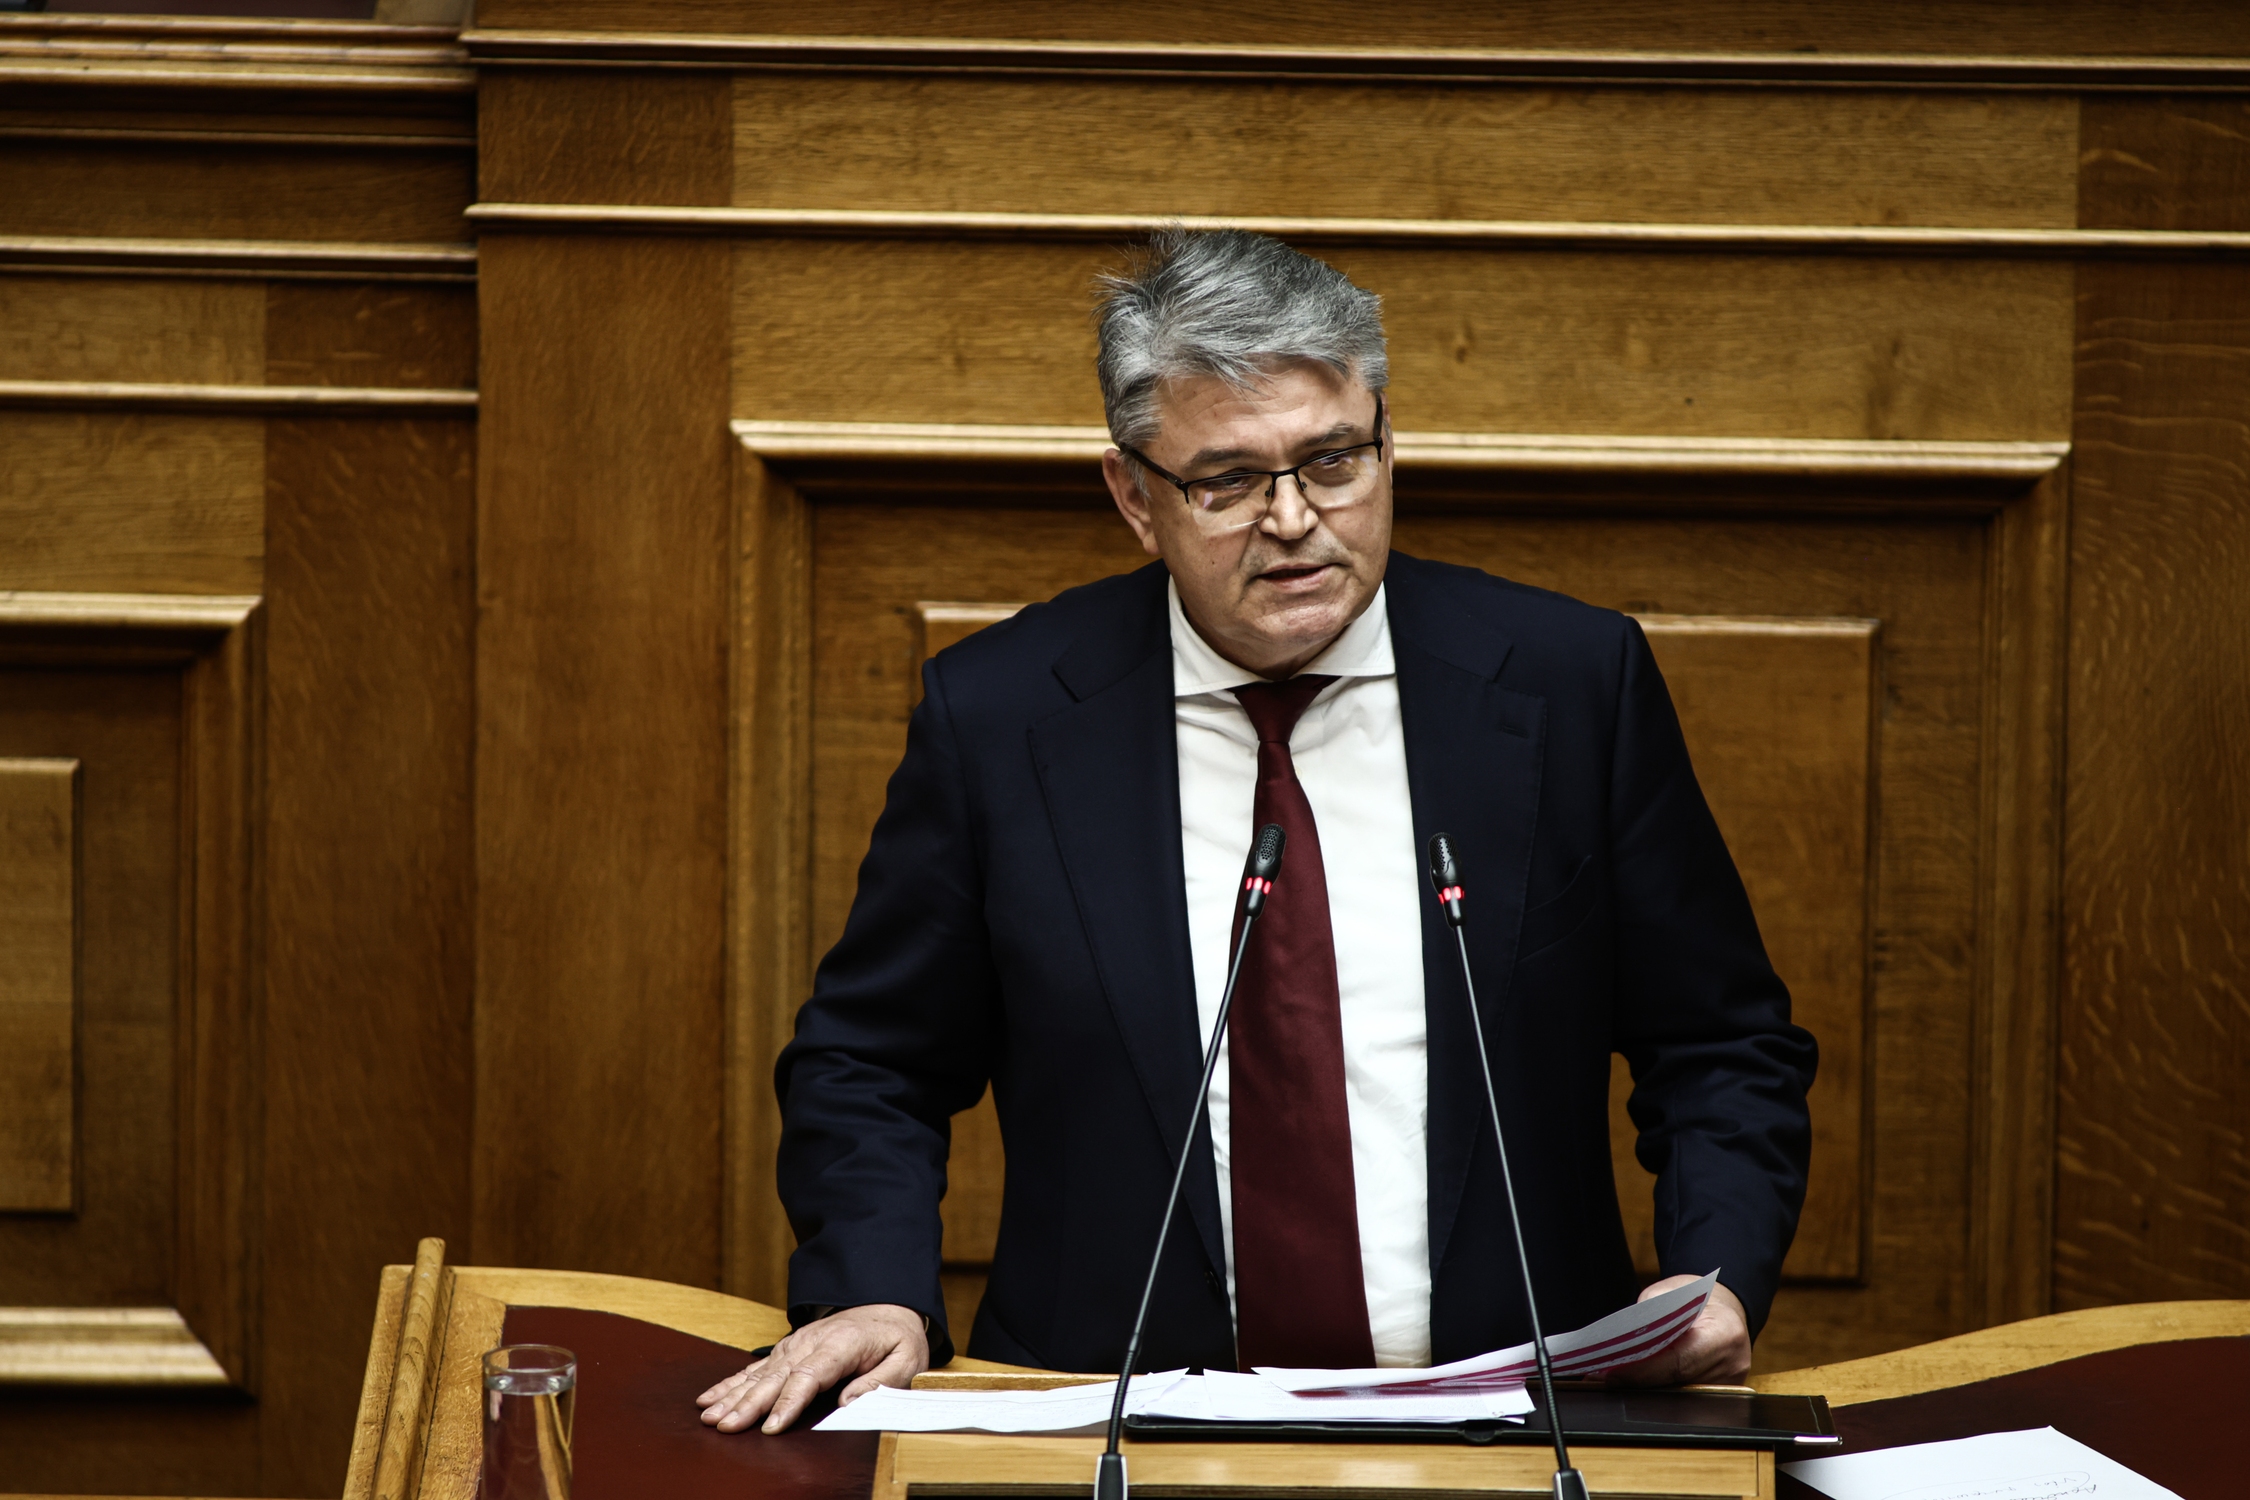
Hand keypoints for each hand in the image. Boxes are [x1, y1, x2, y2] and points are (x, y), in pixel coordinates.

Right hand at [696, 1303, 929, 1433]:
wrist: (890, 1306)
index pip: (809, 1376)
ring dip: (732, 1393)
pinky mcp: (789, 1348)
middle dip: (748, 1403)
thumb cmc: (898, 1338)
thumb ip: (878, 1382)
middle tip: (725, 1426)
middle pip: (776, 1376)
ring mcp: (797, 1343)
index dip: (788, 1402)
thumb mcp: (906, 1360)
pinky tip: (710, 1396)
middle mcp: (812, 1341)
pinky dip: (731, 1381)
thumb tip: (846, 1405)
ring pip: (759, 1372)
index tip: (771, 1427)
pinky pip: (756, 1366)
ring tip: (708, 1414)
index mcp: (841, 1345)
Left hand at [1603, 1276, 1751, 1385]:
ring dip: (1648, 1389)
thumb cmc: (1699, 1297)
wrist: (1727, 1308)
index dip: (1644, 1370)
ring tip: (1615, 1379)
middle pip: (1678, 1383)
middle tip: (1605, 1378)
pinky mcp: (1723, 1394)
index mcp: (1725, 1334)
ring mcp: (1730, 1384)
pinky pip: (1687, 1396)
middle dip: (1640, 1382)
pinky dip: (1662, 1388)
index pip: (1679, 1361)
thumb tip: (1623, 1343)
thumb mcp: (1671, 1293)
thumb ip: (1650, 1316)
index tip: (1613, 1373)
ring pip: (1680, 1395)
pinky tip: (1639, 1382)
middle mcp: (1733, 1364)